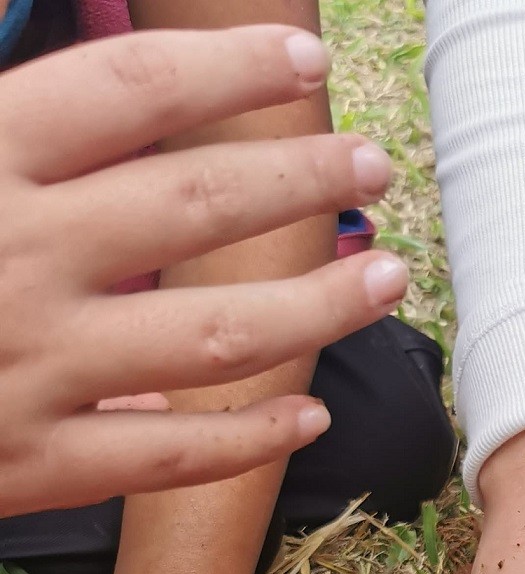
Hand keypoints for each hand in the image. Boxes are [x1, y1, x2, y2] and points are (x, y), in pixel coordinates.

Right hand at [0, 24, 407, 516]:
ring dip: (316, 305)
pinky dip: (245, 437)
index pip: (126, 91)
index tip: (303, 57)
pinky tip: (308, 413)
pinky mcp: (29, 467)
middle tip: (376, 164)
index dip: (228, 69)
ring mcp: (23, 369)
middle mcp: (7, 261)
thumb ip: (8, 123)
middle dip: (300, 176)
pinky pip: (164, 453)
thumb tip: (112, 79)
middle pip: (193, 204)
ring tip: (387, 276)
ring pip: (212, 334)